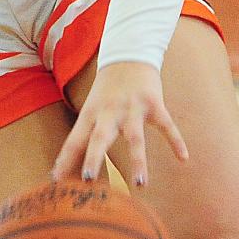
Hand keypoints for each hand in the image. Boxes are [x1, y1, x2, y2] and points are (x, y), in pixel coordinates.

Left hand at [52, 61, 187, 187]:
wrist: (128, 54)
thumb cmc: (106, 91)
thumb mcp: (91, 108)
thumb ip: (86, 135)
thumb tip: (73, 162)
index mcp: (91, 114)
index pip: (75, 140)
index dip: (65, 160)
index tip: (55, 182)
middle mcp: (109, 112)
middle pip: (100, 137)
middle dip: (94, 158)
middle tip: (87, 180)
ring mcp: (132, 108)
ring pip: (135, 137)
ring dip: (138, 161)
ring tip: (140, 184)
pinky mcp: (154, 104)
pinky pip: (166, 125)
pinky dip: (175, 141)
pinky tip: (183, 159)